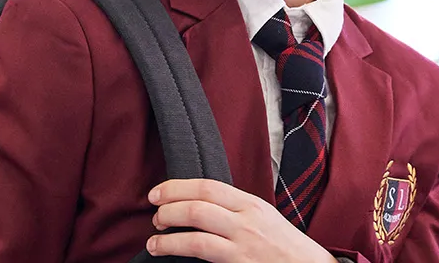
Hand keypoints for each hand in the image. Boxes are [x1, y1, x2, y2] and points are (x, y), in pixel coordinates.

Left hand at [146, 179, 335, 262]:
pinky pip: (202, 252)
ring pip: (196, 230)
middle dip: (168, 208)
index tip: (158, 192)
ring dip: (167, 234)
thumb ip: (234, 209)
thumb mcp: (263, 217)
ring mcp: (243, 243)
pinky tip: (167, 251)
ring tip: (153, 239)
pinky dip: (178, 250)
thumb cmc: (285, 246)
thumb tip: (198, 204)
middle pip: (198, 205)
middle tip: (154, 214)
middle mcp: (247, 220)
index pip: (208, 186)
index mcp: (251, 203)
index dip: (177, 187)